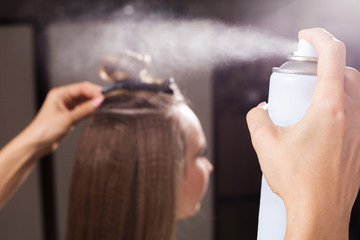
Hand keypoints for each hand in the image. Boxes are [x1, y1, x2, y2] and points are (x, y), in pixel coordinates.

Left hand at [25, 81, 103, 153]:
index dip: (94, 91)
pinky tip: (96, 112)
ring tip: (103, 107)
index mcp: (59, 94)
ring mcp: (67, 107)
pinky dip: (89, 110)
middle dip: (95, 96)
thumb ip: (85, 110)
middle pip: (84, 93)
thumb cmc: (44, 130)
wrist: (36, 145)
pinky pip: (83, 109)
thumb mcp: (68, 119)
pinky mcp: (70, 116)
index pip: (82, 87)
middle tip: (107, 102)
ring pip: (84, 101)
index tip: (105, 97)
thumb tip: (100, 102)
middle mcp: (63, 98)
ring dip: (93, 104)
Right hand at [247, 28, 359, 238]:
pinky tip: (317, 127)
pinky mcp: (359, 146)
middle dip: (324, 64)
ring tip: (309, 100)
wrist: (319, 212)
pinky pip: (353, 116)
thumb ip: (257, 117)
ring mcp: (359, 131)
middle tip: (303, 74)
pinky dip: (337, 109)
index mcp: (329, 108)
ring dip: (333, 87)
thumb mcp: (265, 142)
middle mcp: (351, 115)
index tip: (304, 37)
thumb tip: (260, 110)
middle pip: (346, 72)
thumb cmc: (297, 179)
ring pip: (353, 94)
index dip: (317, 37)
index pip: (332, 55)